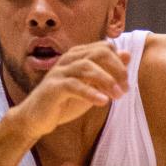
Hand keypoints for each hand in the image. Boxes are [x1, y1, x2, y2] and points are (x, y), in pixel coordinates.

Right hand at [12, 42, 129, 137]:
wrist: (38, 118)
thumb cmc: (65, 101)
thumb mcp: (91, 86)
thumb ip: (108, 71)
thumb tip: (127, 54)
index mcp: (78, 56)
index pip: (104, 48)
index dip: (119, 63)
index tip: (126, 83)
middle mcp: (69, 59)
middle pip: (98, 53)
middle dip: (116, 69)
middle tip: (125, 88)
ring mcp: (60, 72)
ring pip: (87, 67)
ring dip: (106, 81)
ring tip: (118, 96)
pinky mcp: (53, 87)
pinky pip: (74, 85)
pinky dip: (90, 93)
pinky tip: (103, 102)